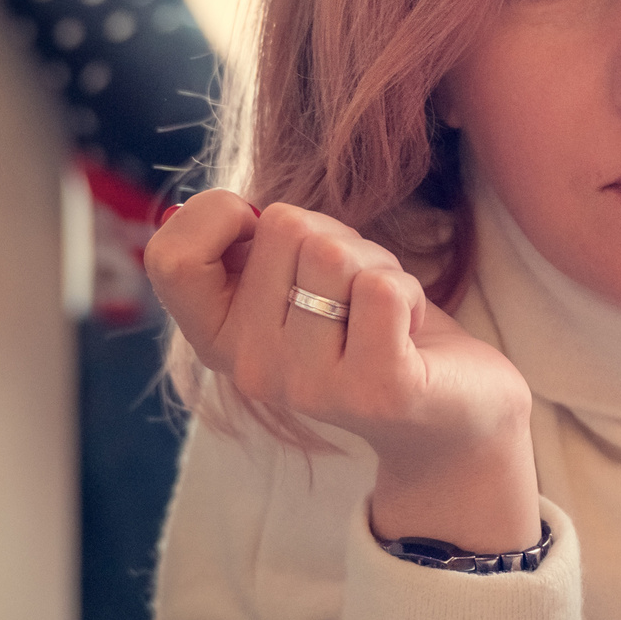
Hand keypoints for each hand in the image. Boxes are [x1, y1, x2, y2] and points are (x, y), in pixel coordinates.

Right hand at [145, 191, 539, 552]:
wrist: (451, 412)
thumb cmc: (370, 325)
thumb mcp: (294, 280)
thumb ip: (253, 245)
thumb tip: (239, 207)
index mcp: (216, 338)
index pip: (169, 257)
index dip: (221, 214)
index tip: (275, 237)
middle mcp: (250, 368)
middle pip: (282, 227)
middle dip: (338, 238)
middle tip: (356, 291)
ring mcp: (308, 385)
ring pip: (333, 252)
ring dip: (376, 264)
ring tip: (384, 311)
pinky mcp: (375, 390)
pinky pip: (381, 287)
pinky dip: (409, 290)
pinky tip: (411, 331)